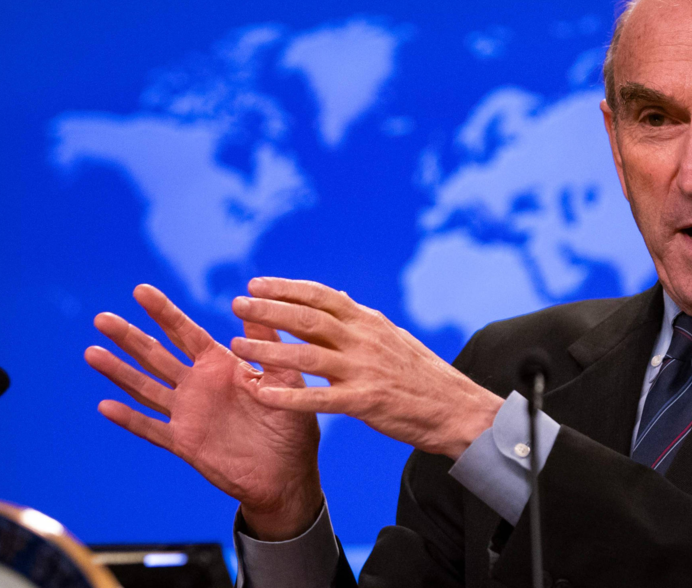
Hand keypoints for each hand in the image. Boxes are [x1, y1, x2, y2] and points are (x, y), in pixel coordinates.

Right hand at [86, 284, 322, 540]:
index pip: (186, 333)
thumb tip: (251, 306)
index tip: (140, 290)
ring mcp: (188, 413)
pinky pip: (152, 429)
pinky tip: (105, 406)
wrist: (288, 474)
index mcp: (222, 366)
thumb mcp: (286, 379)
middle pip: (156, 356)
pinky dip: (129, 419)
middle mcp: (199, 385)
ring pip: (146, 388)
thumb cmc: (292, 425)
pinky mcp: (184, 442)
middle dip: (129, 337)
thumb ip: (266, 346)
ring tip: (91, 352)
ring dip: (119, 372)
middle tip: (101, 318)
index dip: (163, 312)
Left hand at [229, 278, 504, 460]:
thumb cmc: (420, 374)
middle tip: (236, 304)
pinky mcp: (364, 402)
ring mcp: (364, 370)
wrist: (455, 408)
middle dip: (268, 309)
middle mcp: (365, 340)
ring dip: (267, 349)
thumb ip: (359, 320)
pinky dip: (285, 396)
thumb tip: (335, 297)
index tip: (255, 283)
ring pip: (305, 356)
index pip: (321, 296)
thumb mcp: (392, 336)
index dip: (286, 288)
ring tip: (237, 346)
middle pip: (307, 318)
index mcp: (369, 322)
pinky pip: (316, 399)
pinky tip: (259, 393)